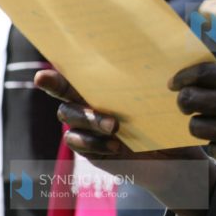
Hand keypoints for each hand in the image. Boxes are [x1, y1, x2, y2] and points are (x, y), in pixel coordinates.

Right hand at [34, 69, 215, 215]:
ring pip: (70, 118)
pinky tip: (116, 146)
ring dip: (90, 121)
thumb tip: (139, 60)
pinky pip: (78, 142)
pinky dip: (94, 143)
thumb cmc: (165, 120)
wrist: (172, 155)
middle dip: (71, 100)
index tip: (42, 76)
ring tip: (115, 127)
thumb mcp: (155, 101)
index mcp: (100, 89)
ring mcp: (85, 128)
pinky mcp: (89, 149)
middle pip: (66, 98)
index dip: (54, 78)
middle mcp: (88, 106)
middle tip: (101, 110)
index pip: (73, 78)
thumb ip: (140, 85)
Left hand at [171, 62, 215, 209]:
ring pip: (196, 127)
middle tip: (186, 104)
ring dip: (200, 126)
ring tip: (214, 126)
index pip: (206, 73)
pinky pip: (213, 149)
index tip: (175, 82)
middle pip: (192, 99)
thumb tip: (206, 83)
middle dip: (184, 101)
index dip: (185, 76)